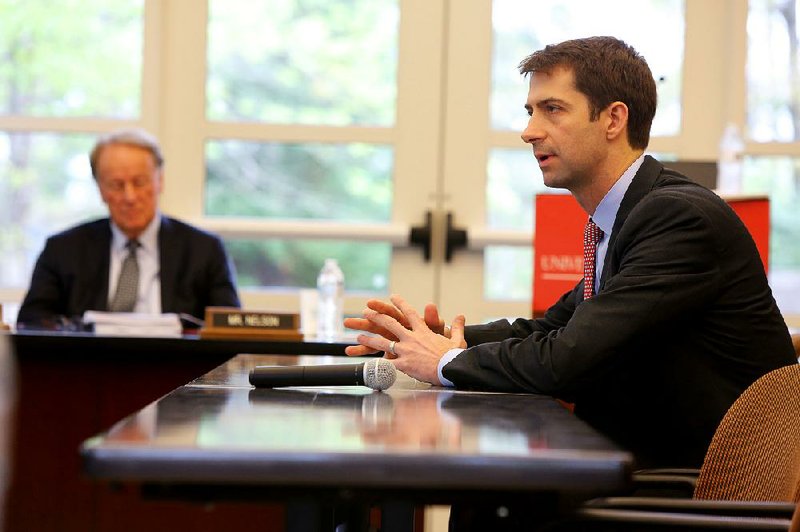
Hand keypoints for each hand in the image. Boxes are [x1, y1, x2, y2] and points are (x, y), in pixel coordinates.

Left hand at [347, 294, 465, 384]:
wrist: (451, 369)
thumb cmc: (454, 356)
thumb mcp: (457, 339)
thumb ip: (456, 327)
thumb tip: (460, 316)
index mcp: (423, 331)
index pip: (410, 313)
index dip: (400, 303)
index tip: (393, 296)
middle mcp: (412, 338)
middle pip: (390, 324)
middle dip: (377, 317)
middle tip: (366, 312)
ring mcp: (406, 350)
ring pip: (383, 342)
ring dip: (370, 338)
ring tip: (359, 335)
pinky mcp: (403, 364)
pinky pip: (387, 363)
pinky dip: (377, 363)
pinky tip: (367, 363)